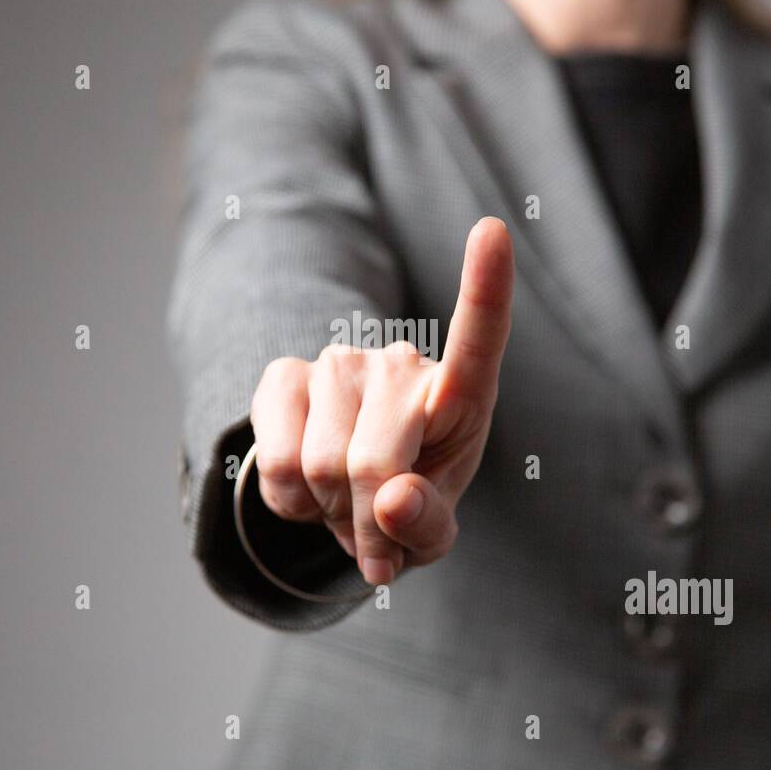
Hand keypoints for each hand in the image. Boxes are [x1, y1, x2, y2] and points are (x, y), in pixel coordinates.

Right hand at [249, 217, 514, 584]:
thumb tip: (391, 499)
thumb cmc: (410, 504)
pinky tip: (309, 492)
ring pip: (319, 467)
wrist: (347, 495)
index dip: (486, 287)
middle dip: (368, 525)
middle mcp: (401, 363)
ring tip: (345, 505)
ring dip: (329, 511)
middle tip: (376, 540)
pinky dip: (289, 501)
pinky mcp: (285, 374)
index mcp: (460, 393)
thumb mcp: (432, 533)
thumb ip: (426, 526)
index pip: (478, 336)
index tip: (494, 230)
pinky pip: (276, 462)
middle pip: (374, 463)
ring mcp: (340, 360)